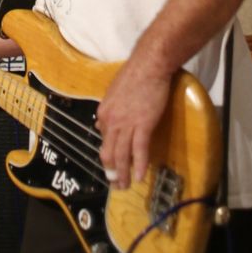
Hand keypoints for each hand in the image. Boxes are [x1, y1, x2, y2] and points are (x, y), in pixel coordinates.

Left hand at [96, 56, 171, 189]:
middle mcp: (111, 121)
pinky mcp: (143, 125)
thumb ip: (109, 110)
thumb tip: (103, 125)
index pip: (104, 138)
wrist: (148, 66)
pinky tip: (140, 177)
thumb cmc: (134, 75)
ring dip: (123, 174)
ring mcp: (126, 124)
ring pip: (122, 155)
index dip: (109, 152)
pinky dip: (140, 165)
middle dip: (111, 171)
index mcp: (104, 113)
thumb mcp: (114, 92)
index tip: (113, 163)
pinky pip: (139, 150)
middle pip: (108, 152)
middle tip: (115, 184)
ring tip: (125, 187)